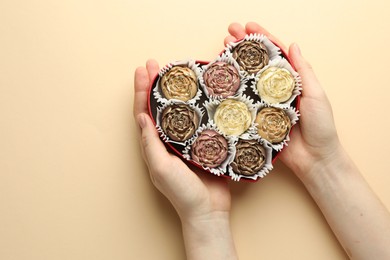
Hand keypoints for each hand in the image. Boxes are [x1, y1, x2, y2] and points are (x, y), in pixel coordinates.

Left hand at [134, 60, 237, 259]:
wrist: (208, 211)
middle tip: (156, 64)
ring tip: (173, 73)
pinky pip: (195, 121)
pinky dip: (192, 106)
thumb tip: (141, 116)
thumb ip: (151, 144)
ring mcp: (184, 142)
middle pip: (157, 108)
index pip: (143, 113)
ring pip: (176, 112)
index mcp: (153, 147)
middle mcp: (166, 142)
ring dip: (172, 92)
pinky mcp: (201, 144)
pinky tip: (197, 95)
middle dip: (153, 85)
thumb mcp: (161, 169)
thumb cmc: (183, 193)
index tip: (143, 71)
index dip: (141, 91)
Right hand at [225, 22, 341, 180]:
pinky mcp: (255, 119)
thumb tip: (294, 45)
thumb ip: (303, 71)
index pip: (275, 53)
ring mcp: (264, 104)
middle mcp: (275, 89)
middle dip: (243, 46)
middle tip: (228, 33)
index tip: (248, 26)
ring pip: (247, 80)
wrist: (314, 158)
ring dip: (234, 64)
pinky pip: (242, 103)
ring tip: (222, 50)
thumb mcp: (316, 94)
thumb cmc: (321, 126)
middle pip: (256, 63)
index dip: (262, 38)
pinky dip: (232, 92)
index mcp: (291, 80)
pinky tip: (222, 82)